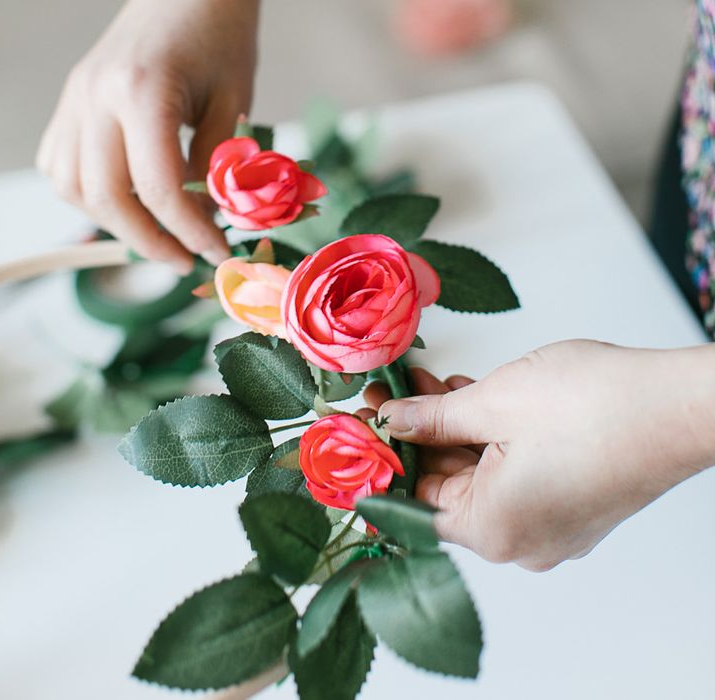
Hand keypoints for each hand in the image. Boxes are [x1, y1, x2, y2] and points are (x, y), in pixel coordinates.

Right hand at [37, 0, 258, 272]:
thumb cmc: (218, 38)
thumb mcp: (233, 103)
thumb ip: (217, 167)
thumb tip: (204, 222)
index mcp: (140, 91)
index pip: (159, 188)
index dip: (190, 232)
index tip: (215, 253)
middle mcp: (95, 96)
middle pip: (106, 197)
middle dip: (148, 241)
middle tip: (183, 258)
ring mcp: (74, 99)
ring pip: (73, 188)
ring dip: (114, 223)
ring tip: (157, 233)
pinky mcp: (68, 104)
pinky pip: (60, 167)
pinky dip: (89, 196)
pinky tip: (124, 200)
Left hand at [366, 341, 714, 570]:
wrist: (679, 402)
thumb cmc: (595, 406)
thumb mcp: (491, 403)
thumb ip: (430, 418)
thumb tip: (391, 422)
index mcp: (494, 531)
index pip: (413, 504)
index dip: (382, 460)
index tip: (359, 428)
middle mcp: (521, 541)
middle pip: (446, 487)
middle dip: (416, 434)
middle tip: (389, 393)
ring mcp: (549, 524)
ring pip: (479, 475)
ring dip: (450, 429)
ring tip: (423, 384)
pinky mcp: (570, 502)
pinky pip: (511, 473)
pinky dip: (486, 438)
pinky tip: (466, 397)